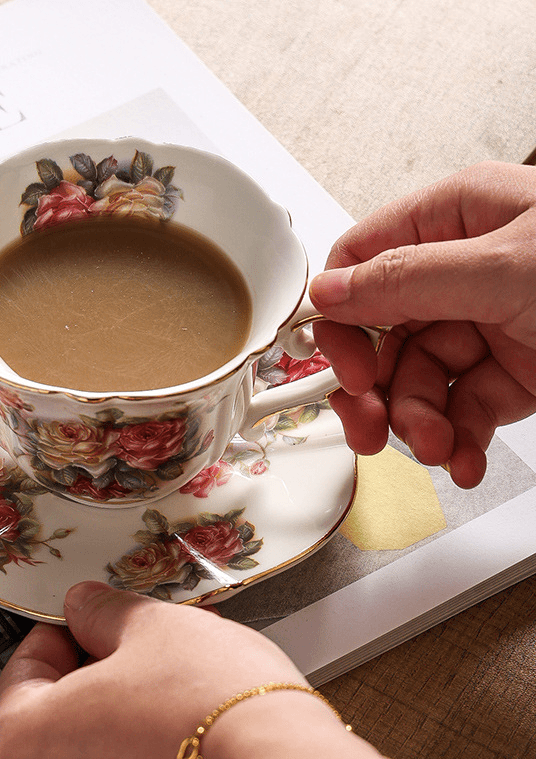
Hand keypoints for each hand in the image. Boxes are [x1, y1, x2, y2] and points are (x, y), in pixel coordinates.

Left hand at [0, 582, 353, 758]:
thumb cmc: (208, 712)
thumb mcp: (147, 627)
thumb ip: (103, 612)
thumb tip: (86, 606)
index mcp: (26, 744)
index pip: (21, 667)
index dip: (58, 627)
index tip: (85, 613)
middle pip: (59, 703)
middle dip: (100, 656)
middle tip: (133, 629)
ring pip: (99, 730)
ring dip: (130, 688)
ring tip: (174, 655)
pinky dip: (149, 725)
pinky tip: (188, 695)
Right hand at [309, 161, 535, 488]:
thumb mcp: (509, 269)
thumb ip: (407, 279)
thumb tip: (328, 292)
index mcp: (456, 219)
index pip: (362, 264)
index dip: (341, 319)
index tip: (344, 367)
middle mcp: (463, 270)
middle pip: (382, 333)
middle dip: (376, 388)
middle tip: (372, 425)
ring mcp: (487, 323)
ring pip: (417, 380)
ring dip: (419, 424)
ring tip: (437, 447)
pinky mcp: (512, 372)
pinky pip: (459, 408)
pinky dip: (454, 440)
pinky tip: (460, 456)